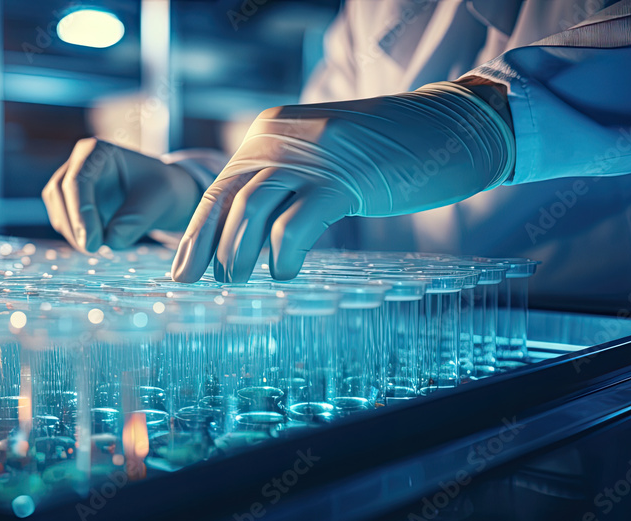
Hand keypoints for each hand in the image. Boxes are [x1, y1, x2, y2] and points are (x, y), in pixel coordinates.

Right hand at [43, 138, 202, 252]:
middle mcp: (79, 162)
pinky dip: (76, 236)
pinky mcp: (70, 202)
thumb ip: (133, 222)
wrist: (162, 195)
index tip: (93, 242)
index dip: (81, 212)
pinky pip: (63, 221)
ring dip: (73, 233)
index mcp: (97, 152)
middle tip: (93, 249)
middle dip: (74, 224)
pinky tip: (97, 242)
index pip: (78, 180)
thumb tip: (109, 240)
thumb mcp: (157, 204)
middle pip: (58, 192)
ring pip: (58, 208)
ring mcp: (71, 182)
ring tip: (100, 247)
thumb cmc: (161, 191)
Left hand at [171, 81, 514, 282]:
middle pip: (227, 197)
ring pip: (252, 208)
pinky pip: (296, 222)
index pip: (220, 186)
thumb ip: (283, 182)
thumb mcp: (320, 159)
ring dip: (238, 252)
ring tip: (239, 282)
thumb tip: (245, 234)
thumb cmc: (384, 155)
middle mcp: (280, 137)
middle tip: (202, 284)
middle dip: (207, 245)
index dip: (198, 232)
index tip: (182, 272)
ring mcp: (312, 155)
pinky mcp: (344, 177)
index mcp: (269, 133)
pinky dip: (284, 254)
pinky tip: (286, 273)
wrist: (447, 126)